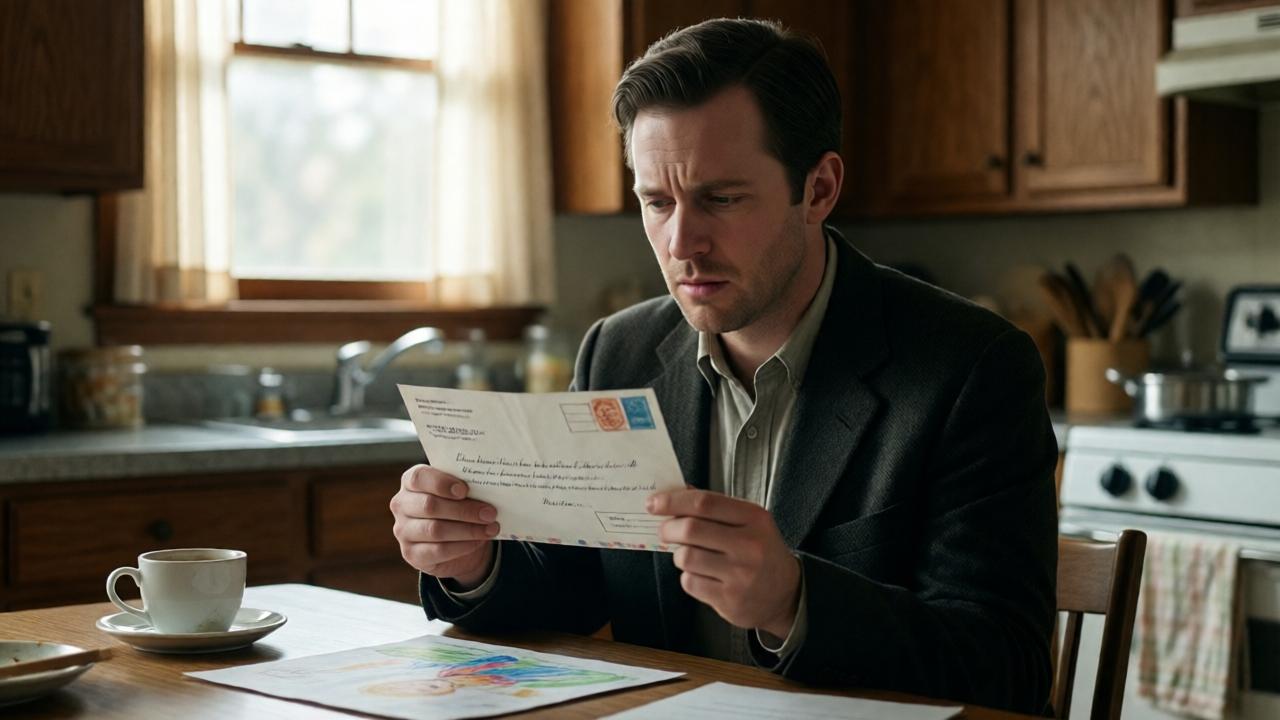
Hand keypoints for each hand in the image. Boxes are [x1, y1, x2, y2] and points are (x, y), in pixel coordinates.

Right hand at [390, 464, 499, 588]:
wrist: (454, 540)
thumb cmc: (457, 506)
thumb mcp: (459, 493)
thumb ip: (466, 487)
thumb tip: (489, 488)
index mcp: (411, 482)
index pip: (418, 477)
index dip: (441, 483)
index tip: (465, 490)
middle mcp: (401, 505)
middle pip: (429, 506)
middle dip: (463, 510)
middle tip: (490, 513)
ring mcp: (403, 531)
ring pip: (435, 530)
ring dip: (468, 529)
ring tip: (491, 528)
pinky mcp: (411, 554)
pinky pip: (438, 551)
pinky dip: (463, 546)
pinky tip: (479, 541)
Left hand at [648, 488, 800, 637]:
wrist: (787, 594)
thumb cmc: (761, 551)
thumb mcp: (749, 522)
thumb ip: (715, 507)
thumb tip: (676, 492)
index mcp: (754, 518)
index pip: (705, 502)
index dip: (673, 501)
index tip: (654, 503)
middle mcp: (749, 545)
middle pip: (690, 529)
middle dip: (668, 528)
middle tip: (664, 530)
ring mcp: (740, 575)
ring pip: (686, 557)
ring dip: (679, 555)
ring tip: (689, 555)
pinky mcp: (729, 600)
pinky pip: (690, 582)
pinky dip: (688, 577)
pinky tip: (701, 575)